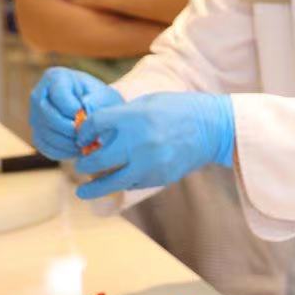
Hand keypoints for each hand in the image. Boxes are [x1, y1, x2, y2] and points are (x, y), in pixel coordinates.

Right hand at [28, 69, 121, 158]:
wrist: (99, 112)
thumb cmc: (103, 101)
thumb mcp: (106, 96)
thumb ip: (96, 101)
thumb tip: (82, 111)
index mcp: (55, 77)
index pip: (59, 96)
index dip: (74, 110)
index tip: (89, 118)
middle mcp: (39, 94)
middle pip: (48, 116)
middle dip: (70, 129)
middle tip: (88, 136)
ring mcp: (34, 115)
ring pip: (45, 133)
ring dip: (67, 143)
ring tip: (86, 144)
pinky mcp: (36, 133)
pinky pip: (44, 146)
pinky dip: (62, 152)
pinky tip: (78, 149)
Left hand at [73, 91, 234, 197]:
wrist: (214, 128)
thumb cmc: (180, 110)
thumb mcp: (148, 103)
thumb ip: (122, 116)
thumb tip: (96, 130)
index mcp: (133, 117)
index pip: (94, 126)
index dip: (83, 132)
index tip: (81, 138)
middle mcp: (138, 142)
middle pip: (97, 159)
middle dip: (84, 164)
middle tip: (80, 165)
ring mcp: (149, 163)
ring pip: (111, 181)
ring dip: (94, 187)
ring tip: (82, 192)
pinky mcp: (159, 177)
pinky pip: (132, 183)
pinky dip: (123, 183)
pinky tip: (119, 180)